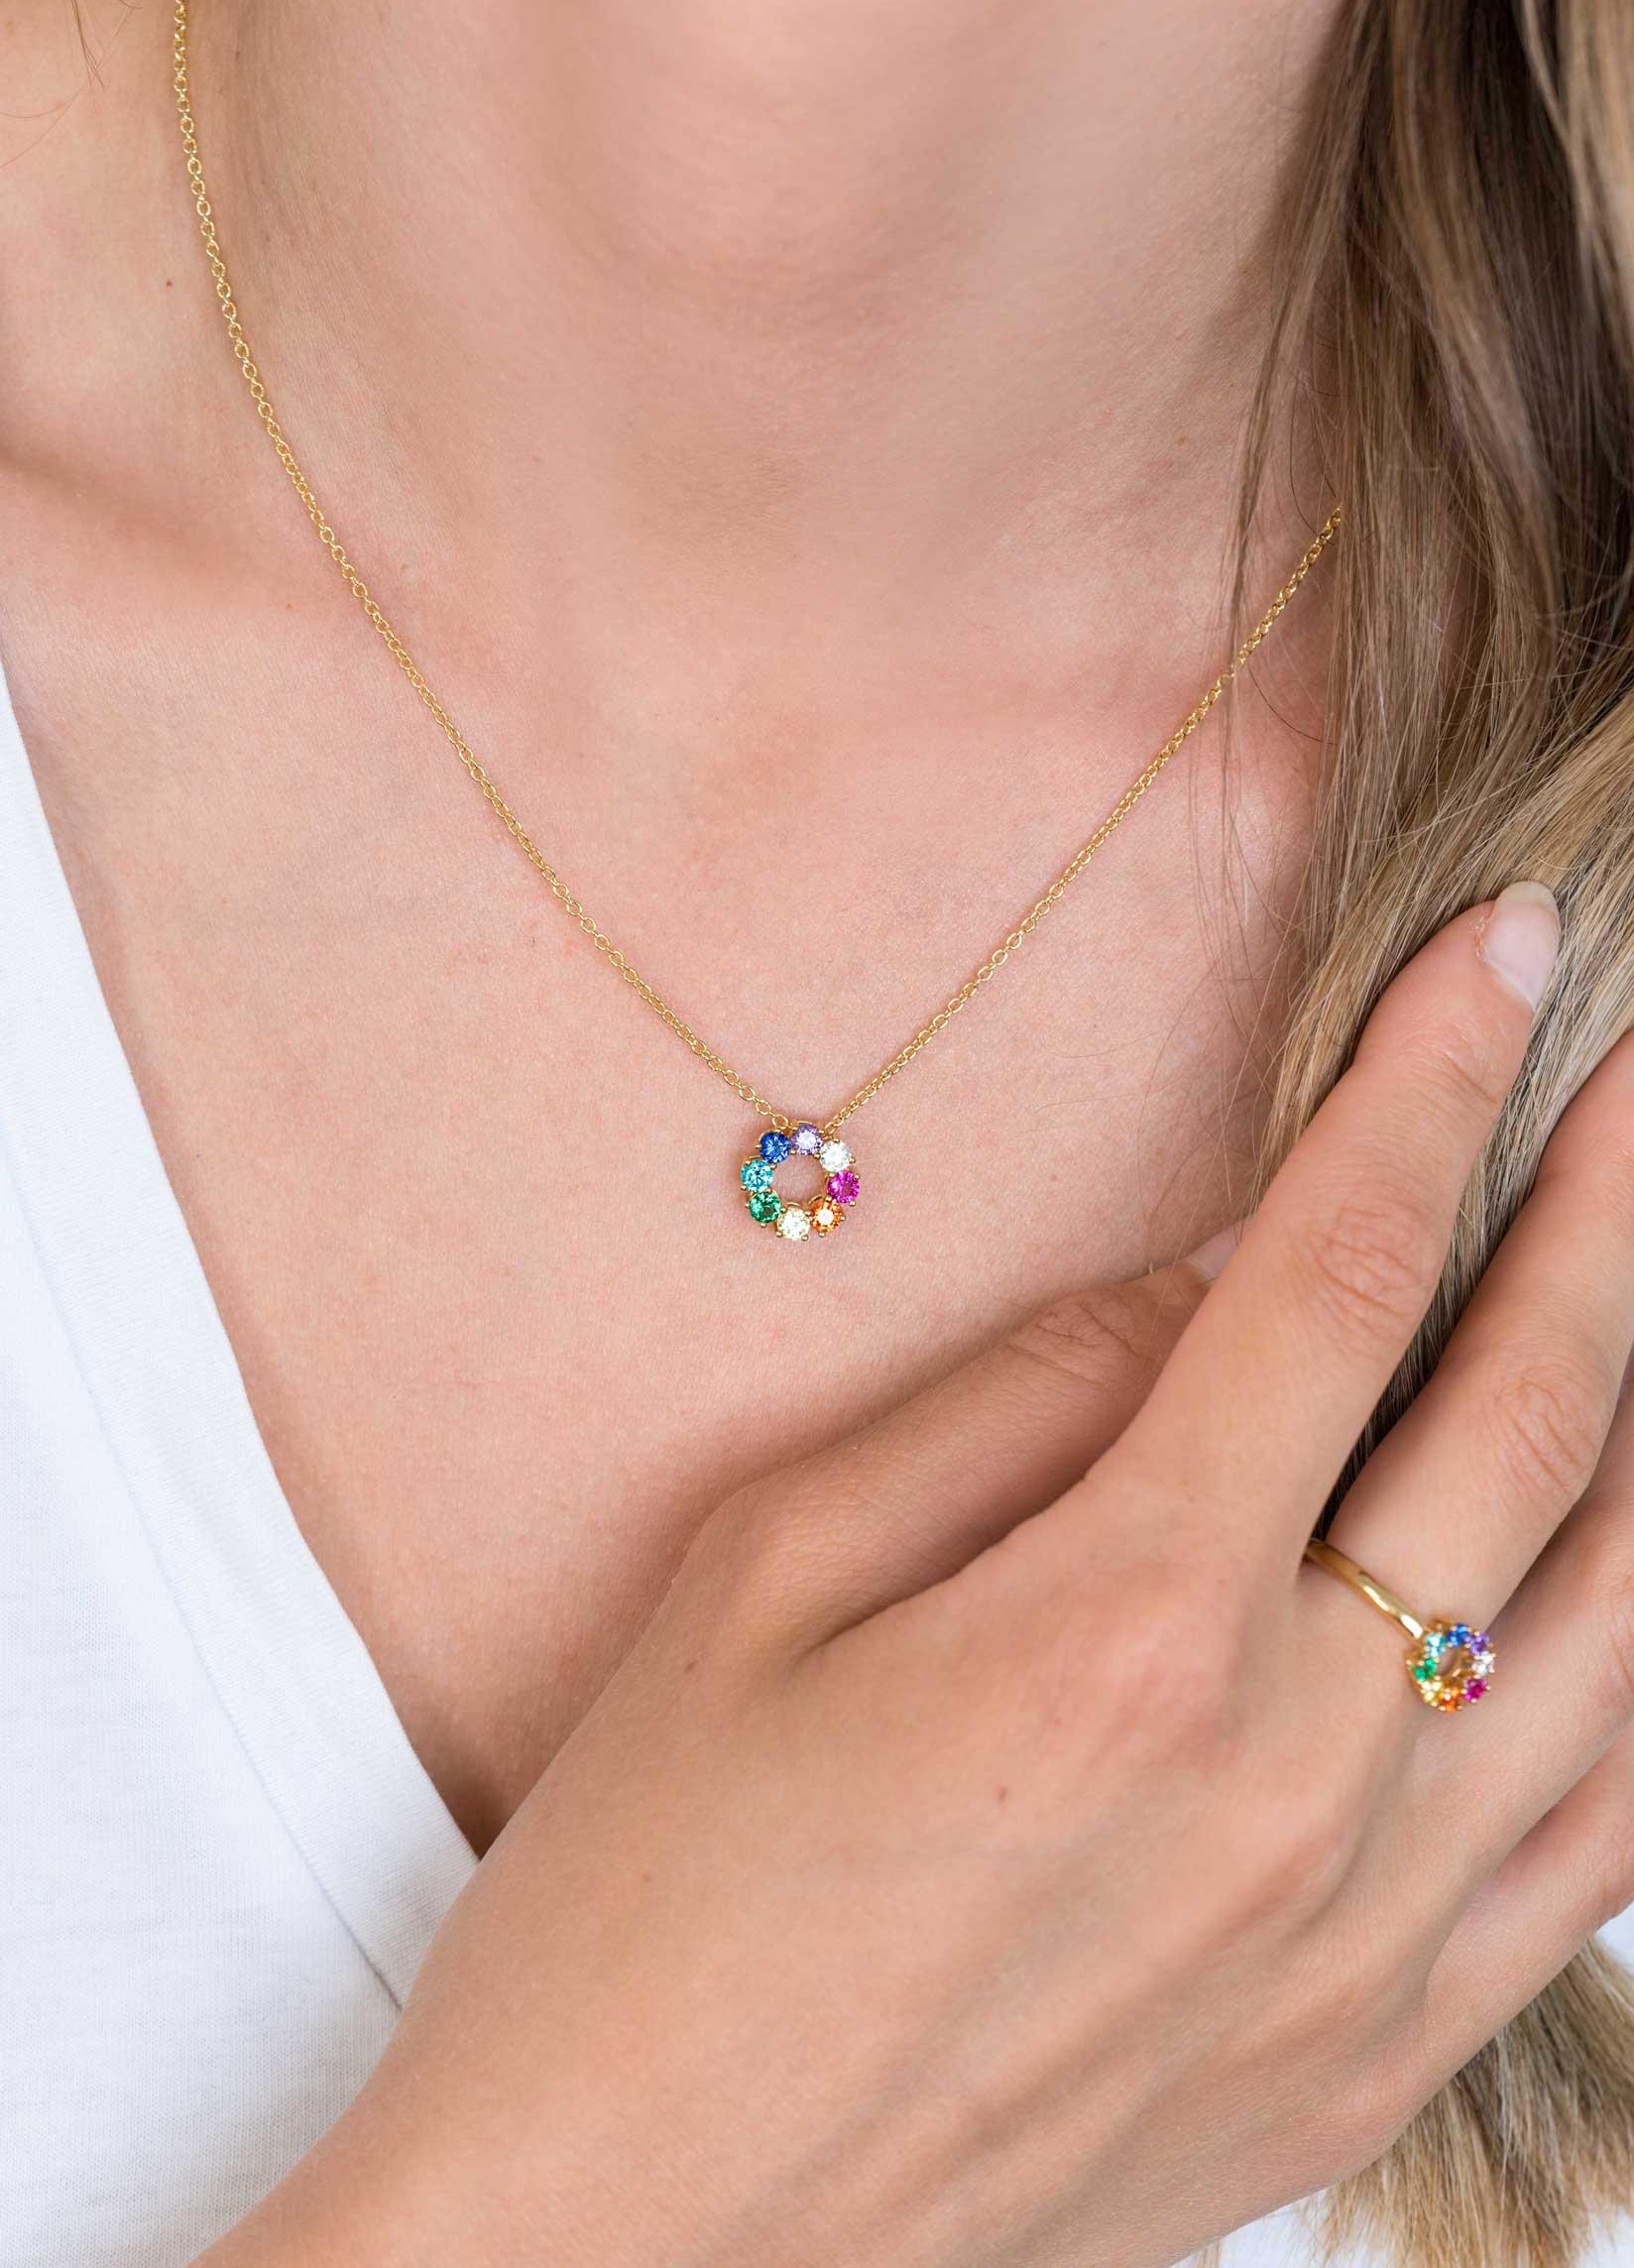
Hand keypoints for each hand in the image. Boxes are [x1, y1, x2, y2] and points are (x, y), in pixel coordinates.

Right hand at [207, 883, 1633, 2267]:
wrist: (629, 2249)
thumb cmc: (653, 1898)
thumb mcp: (769, 1579)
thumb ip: (1020, 1398)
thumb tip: (1208, 1279)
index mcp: (1124, 1623)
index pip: (1340, 1277)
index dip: (1432, 1086)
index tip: (1507, 953)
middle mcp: (1297, 1771)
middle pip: (1531, 1419)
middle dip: (1605, 1204)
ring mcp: (1372, 1929)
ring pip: (1628, 1623)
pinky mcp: (1386, 2047)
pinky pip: (1609, 1838)